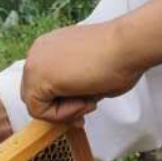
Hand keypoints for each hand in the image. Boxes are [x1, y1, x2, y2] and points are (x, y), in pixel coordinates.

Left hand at [20, 21, 141, 122]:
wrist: (127, 46)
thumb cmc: (118, 57)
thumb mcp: (88, 73)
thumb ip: (74, 86)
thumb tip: (71, 106)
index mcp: (50, 47)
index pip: (43, 84)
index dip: (63, 101)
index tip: (86, 104)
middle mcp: (37, 51)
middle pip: (35, 95)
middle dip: (61, 109)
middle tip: (86, 109)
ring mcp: (34, 62)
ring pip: (36, 104)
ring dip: (63, 111)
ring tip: (89, 101)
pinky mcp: (38, 76)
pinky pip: (38, 110)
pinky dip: (61, 114)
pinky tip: (83, 101)